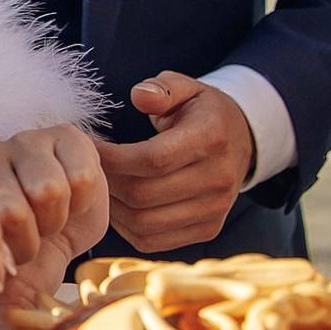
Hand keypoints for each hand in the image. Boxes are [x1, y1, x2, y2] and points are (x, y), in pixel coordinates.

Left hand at [0, 127, 109, 302]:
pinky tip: (73, 205)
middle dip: (27, 246)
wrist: (73, 228)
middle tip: (28, 251)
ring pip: (46, 190)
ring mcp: (21, 141)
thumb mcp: (7, 295)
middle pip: (8, 210)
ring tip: (50, 227)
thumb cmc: (30, 257)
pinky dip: (83, 201)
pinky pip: (79, 174)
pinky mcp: (64, 134)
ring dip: (55, 222)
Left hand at [92, 73, 254, 251]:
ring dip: (112, 208)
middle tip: (88, 169)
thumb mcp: (187, 88)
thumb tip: (139, 95)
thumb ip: (162, 88)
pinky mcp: (208, 230)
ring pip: (145, 223)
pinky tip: (118, 206)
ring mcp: (215, 209)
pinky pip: (154, 241)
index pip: (153, 159)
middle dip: (107, 183)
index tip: (88, 148)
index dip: (113, 158)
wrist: (242, 141)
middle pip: (144, 194)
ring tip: (100, 187)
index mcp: (211, 138)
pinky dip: (126, 228)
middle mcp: (218, 178)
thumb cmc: (204, 113)